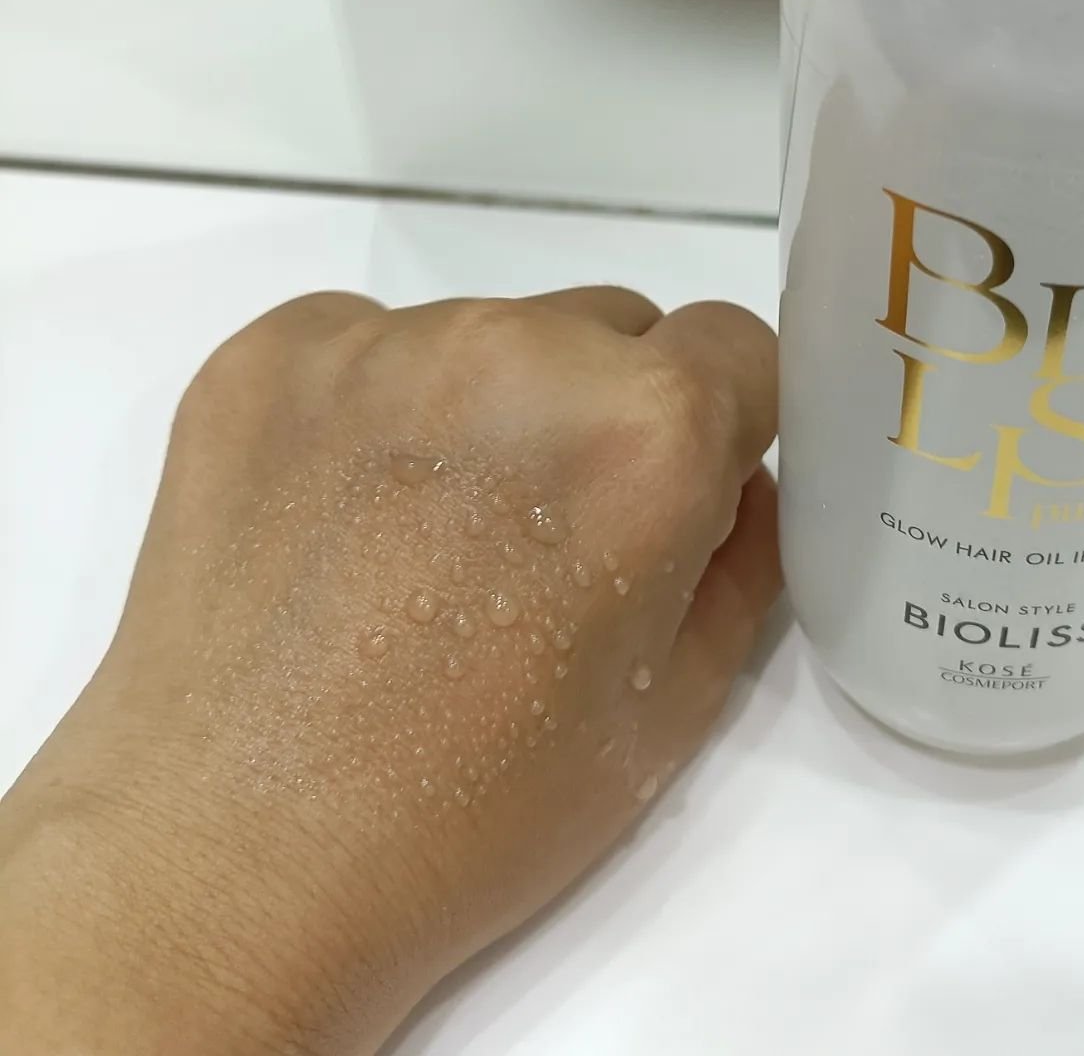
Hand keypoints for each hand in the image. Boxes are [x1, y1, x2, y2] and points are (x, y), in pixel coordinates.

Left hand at [0, 287, 780, 1054]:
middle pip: (611, 332)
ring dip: (484, 409)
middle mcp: (521, 350)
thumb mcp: (673, 713)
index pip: (738, 346)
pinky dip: (370, 408)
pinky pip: (364, 343)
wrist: (230, 860)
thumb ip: (744, 561)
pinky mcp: (267, 356)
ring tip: (420, 542)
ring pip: (487, 335)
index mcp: (647, 431)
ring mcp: (381, 343)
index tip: (680, 491)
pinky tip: (338, 520)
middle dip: (604, 414)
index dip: (726, 422)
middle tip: (541, 540)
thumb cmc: (469, 813)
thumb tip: (735, 481)